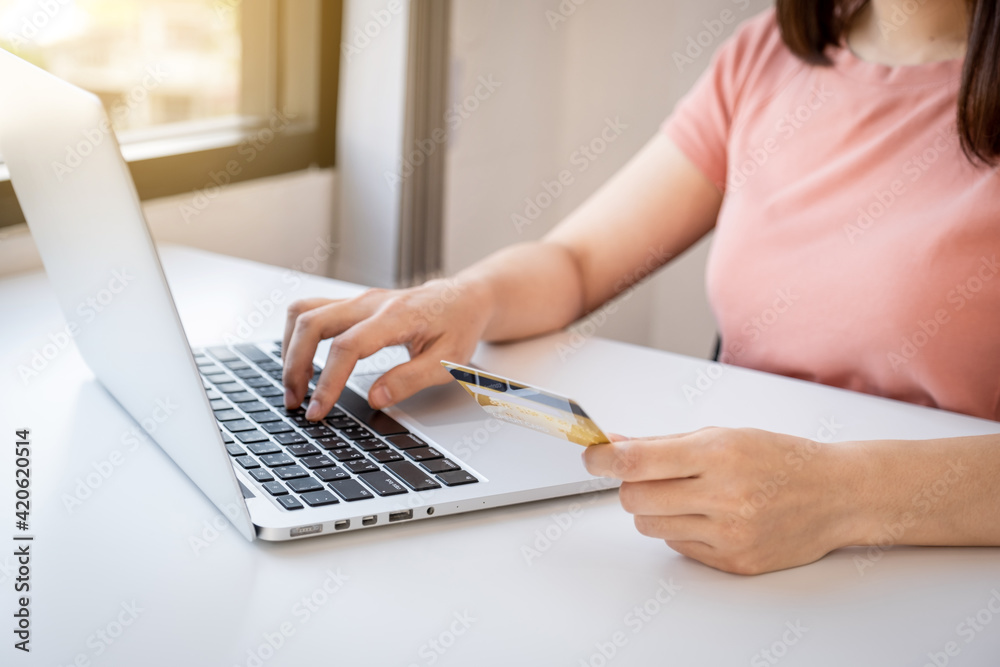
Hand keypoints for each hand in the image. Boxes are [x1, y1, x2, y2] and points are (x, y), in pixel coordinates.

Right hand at [282, 277, 493, 419]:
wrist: (463, 299)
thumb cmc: (458, 327)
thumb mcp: (448, 362)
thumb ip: (411, 380)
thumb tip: (375, 399)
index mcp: (396, 316)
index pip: (347, 347)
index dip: (328, 382)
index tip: (318, 410)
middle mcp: (370, 303)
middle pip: (312, 323)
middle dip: (294, 365)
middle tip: (295, 402)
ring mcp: (358, 300)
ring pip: (303, 312)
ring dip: (289, 349)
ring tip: (294, 385)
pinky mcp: (352, 304)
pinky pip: (310, 311)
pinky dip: (297, 337)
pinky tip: (300, 362)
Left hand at [583, 427, 863, 574]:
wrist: (836, 495)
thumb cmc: (780, 459)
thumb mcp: (724, 435)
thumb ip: (664, 443)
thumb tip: (614, 443)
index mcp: (719, 454)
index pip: (638, 460)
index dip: (603, 459)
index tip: (591, 457)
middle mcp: (723, 495)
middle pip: (635, 498)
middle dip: (632, 485)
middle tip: (649, 476)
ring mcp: (729, 533)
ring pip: (650, 526)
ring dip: (654, 510)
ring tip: (684, 496)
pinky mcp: (734, 561)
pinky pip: (678, 547)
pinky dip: (681, 531)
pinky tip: (708, 516)